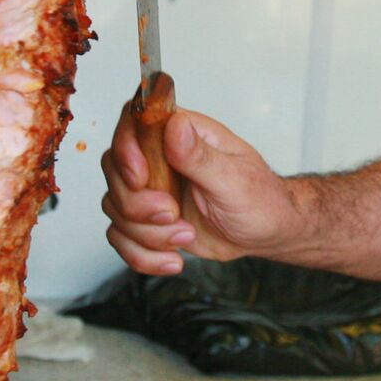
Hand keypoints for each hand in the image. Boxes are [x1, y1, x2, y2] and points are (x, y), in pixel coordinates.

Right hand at [99, 100, 296, 274]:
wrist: (265, 232)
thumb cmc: (260, 198)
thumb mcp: (235, 178)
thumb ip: (200, 155)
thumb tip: (175, 127)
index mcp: (183, 134)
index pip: (133, 121)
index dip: (125, 148)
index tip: (140, 178)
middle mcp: (160, 157)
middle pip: (114, 169)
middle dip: (137, 203)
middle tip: (173, 214)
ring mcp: (151, 188)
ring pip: (114, 207)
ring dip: (146, 233)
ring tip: (185, 236)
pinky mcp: (147, 219)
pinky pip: (120, 236)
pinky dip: (142, 255)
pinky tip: (173, 259)